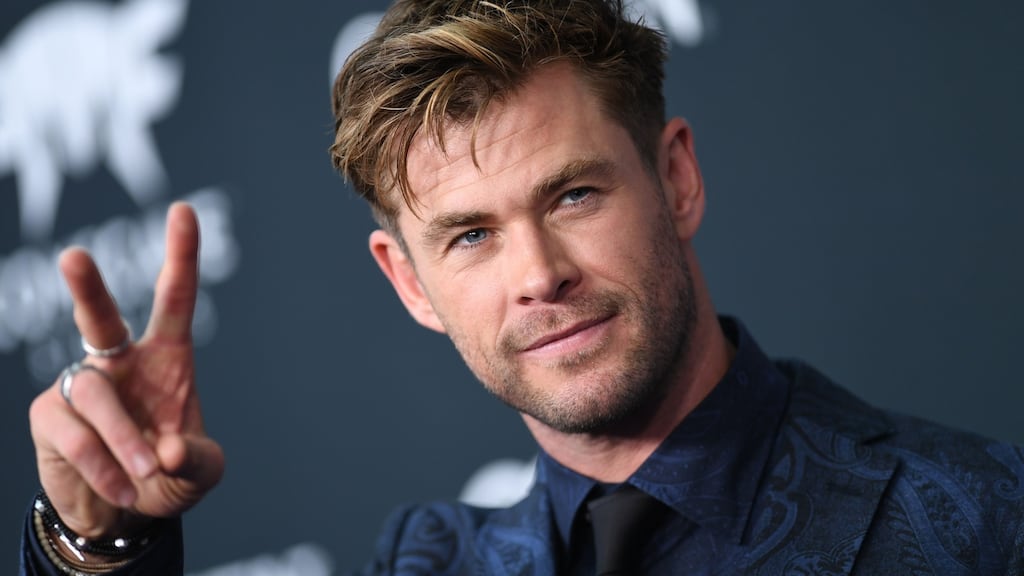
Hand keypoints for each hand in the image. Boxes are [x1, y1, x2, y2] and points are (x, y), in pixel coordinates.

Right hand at [29, 202, 223, 538]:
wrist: (124, 513)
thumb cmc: (167, 474)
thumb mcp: (199, 470)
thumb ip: (196, 460)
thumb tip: (169, 449)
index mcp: (166, 358)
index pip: (174, 299)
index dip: (180, 256)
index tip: (183, 211)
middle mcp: (119, 361)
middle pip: (99, 317)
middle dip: (87, 287)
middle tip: (73, 256)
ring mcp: (80, 386)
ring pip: (95, 396)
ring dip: (123, 440)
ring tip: (145, 474)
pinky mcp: (50, 417)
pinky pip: (74, 435)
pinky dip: (102, 464)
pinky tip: (121, 489)